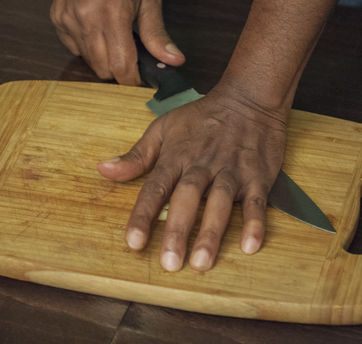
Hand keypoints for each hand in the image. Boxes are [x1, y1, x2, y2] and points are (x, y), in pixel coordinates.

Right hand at [50, 0, 184, 84]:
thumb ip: (157, 35)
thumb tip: (174, 60)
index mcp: (112, 12)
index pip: (121, 67)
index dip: (133, 79)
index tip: (141, 76)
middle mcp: (85, 18)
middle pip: (103, 69)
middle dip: (119, 69)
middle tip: (131, 53)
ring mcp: (68, 19)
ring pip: (88, 61)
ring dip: (104, 57)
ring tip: (114, 34)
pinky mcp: (58, 19)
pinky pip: (74, 48)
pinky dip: (88, 46)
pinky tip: (97, 27)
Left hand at [98, 85, 287, 271]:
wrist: (249, 98)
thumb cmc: (202, 117)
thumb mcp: (163, 128)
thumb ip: (136, 156)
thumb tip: (104, 169)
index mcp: (177, 155)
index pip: (156, 188)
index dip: (143, 215)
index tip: (133, 242)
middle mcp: (203, 165)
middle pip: (187, 199)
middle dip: (177, 230)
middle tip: (169, 262)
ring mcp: (232, 171)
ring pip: (220, 203)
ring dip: (211, 232)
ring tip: (202, 262)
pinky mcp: (258, 176)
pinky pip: (256, 202)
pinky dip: (255, 223)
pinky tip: (250, 245)